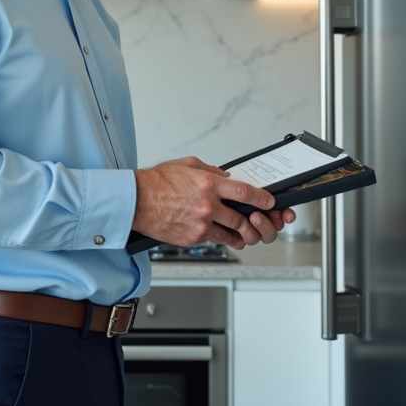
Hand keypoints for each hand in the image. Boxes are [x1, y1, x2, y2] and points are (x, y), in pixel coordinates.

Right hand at [131, 156, 296, 249]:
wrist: (136, 201)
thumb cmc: (158, 182)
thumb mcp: (187, 165)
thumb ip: (211, 170)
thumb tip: (226, 177)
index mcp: (209, 184)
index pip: (245, 192)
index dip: (262, 199)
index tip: (269, 202)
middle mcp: (208, 205)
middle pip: (242, 219)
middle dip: (254, 222)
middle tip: (256, 221)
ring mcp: (201, 224)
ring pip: (232, 235)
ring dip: (240, 235)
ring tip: (242, 233)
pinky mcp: (193, 238)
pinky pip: (214, 241)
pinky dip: (219, 238)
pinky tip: (218, 234)